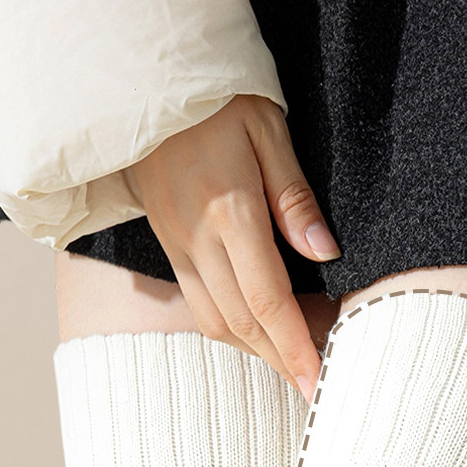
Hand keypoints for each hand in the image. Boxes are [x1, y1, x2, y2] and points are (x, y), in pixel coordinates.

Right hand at [122, 94, 339, 399]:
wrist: (141, 81)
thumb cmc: (215, 97)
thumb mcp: (267, 128)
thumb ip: (295, 194)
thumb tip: (325, 251)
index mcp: (229, 210)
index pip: (267, 299)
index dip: (295, 347)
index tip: (319, 381)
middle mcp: (197, 238)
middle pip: (241, 322)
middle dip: (280, 361)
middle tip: (316, 386)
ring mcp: (176, 243)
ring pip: (215, 319)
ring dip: (255, 349)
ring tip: (293, 364)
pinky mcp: (167, 242)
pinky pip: (198, 301)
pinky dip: (230, 326)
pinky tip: (257, 329)